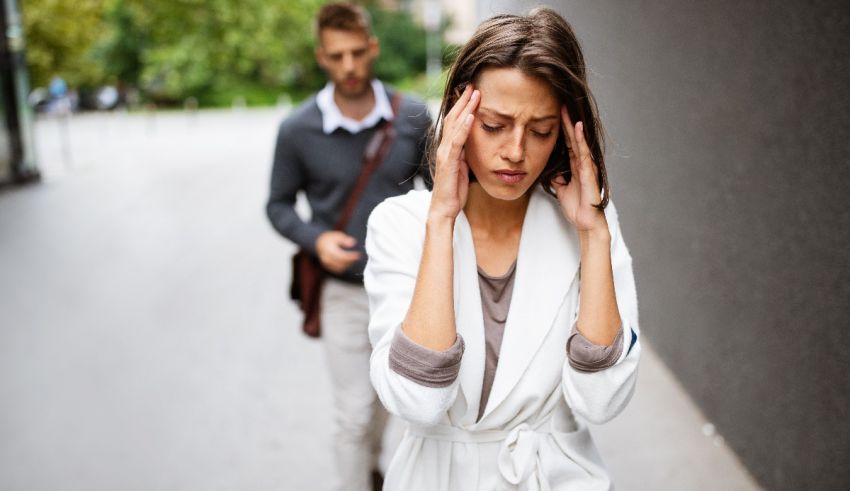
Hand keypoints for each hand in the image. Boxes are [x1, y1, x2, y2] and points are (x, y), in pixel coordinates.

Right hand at [315, 231, 361, 273]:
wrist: (320, 243)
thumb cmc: (330, 239)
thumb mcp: (337, 235)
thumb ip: (345, 239)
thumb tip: (353, 243)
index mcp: (328, 250)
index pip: (341, 256)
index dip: (350, 256)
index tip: (358, 255)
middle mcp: (326, 258)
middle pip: (341, 263)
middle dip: (350, 261)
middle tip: (358, 257)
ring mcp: (326, 264)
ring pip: (340, 267)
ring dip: (348, 264)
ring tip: (354, 258)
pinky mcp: (328, 267)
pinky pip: (338, 270)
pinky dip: (344, 267)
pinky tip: (349, 262)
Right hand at [430, 85, 479, 219]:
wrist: (444, 209)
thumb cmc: (454, 192)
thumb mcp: (463, 169)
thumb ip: (465, 155)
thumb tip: (472, 146)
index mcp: (449, 148)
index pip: (455, 122)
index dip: (463, 106)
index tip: (473, 92)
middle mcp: (444, 147)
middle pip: (453, 118)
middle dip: (463, 101)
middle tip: (473, 84)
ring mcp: (445, 153)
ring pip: (454, 125)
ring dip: (465, 108)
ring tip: (475, 93)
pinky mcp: (448, 162)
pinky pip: (457, 142)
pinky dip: (463, 128)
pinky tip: (470, 116)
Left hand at [550, 106, 607, 232]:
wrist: (586, 222)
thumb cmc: (577, 206)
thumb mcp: (560, 189)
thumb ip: (556, 177)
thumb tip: (550, 169)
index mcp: (575, 165)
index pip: (567, 143)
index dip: (561, 129)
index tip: (554, 114)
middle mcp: (582, 162)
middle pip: (572, 137)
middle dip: (566, 121)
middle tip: (560, 103)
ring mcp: (586, 166)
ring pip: (578, 141)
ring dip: (572, 125)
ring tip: (566, 109)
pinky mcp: (589, 172)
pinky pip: (583, 153)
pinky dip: (580, 140)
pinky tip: (576, 128)